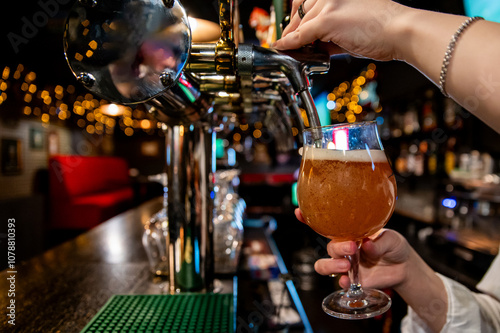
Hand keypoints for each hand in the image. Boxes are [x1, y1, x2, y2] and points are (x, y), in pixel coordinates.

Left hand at [274, 0, 408, 60]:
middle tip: (288, 42)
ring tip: (289, 49)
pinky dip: (290, 43)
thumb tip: (316, 44)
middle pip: (301, 12)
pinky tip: (282, 47)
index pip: (307, 2)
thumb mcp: (351, 28)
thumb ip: (331, 33)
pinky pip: (301, 34)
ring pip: (301, 24)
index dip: (296, 17)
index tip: (291, 30)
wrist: (401, 31)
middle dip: (293, 29)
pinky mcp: (327, 19)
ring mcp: (329, 4)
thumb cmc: (383, 29)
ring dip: (293, 38)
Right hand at [294, 208, 410, 289]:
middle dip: (337, 247)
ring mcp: (345, 264)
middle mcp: (343, 247)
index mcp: (348, 232)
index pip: (325, 225)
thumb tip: (367, 243)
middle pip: (329, 246)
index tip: (299, 211)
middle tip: (352, 247)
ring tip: (347, 265)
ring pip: (325, 265)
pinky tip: (347, 280)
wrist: (404, 267)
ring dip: (332, 265)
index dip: (308, 219)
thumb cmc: (394, 246)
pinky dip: (341, 281)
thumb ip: (378, 242)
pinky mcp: (352, 279)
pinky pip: (339, 281)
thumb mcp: (391, 239)